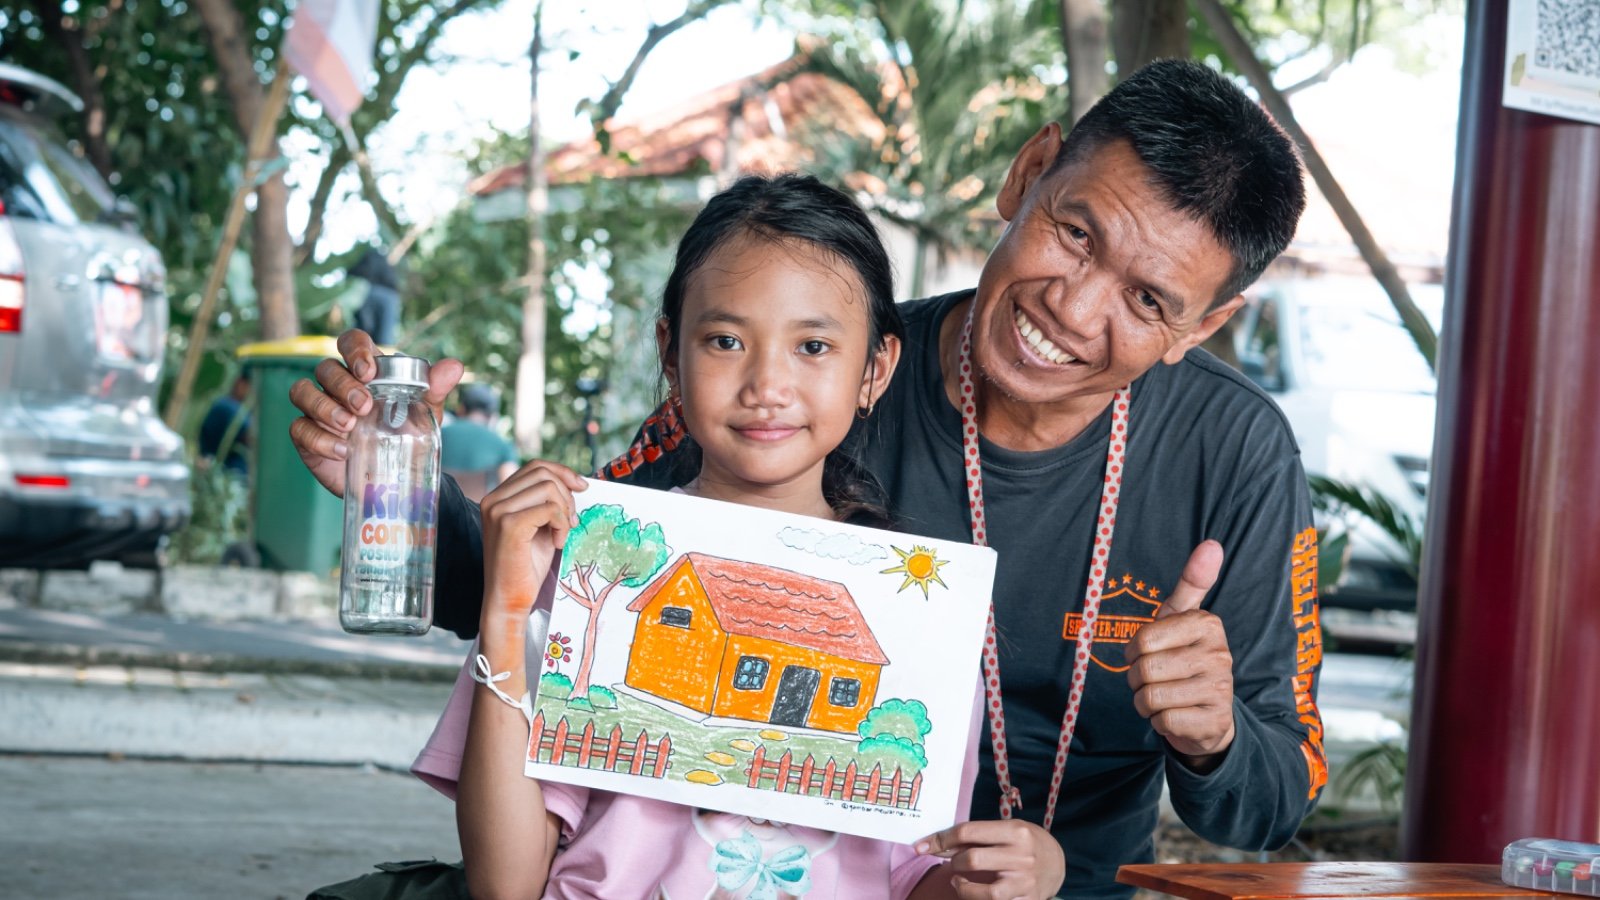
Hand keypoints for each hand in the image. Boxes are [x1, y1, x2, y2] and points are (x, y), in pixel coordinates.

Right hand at [288, 329, 463, 495]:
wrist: (396, 477)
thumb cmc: (405, 434)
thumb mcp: (425, 412)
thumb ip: (435, 388)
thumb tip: (455, 366)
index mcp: (364, 370)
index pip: (350, 341)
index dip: (354, 350)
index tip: (368, 371)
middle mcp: (336, 385)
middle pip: (325, 368)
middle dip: (342, 385)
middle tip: (364, 407)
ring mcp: (318, 409)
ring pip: (302, 392)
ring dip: (324, 407)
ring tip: (350, 426)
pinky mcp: (307, 436)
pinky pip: (299, 429)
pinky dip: (319, 438)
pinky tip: (342, 450)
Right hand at [479, 460, 587, 629]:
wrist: (509, 599)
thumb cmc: (526, 566)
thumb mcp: (539, 526)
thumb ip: (547, 502)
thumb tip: (576, 481)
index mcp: (498, 497)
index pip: (535, 467)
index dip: (562, 472)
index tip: (582, 487)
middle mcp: (493, 500)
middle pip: (543, 473)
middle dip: (566, 494)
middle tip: (570, 521)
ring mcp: (498, 511)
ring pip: (548, 488)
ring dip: (564, 511)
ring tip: (562, 534)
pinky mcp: (509, 525)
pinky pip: (550, 509)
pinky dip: (561, 524)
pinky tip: (556, 543)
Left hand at [917, 819, 1064, 898]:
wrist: (1057, 863)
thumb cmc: (1024, 842)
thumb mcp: (1006, 830)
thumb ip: (977, 837)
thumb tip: (939, 844)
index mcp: (1015, 831)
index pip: (968, 832)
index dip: (940, 839)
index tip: (920, 846)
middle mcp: (1022, 856)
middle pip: (972, 860)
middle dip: (953, 861)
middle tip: (951, 863)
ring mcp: (1025, 882)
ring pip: (985, 893)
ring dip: (963, 889)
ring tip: (958, 882)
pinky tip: (973, 894)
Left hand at [1124, 539, 1235, 767]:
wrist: (1210, 715)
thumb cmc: (1186, 658)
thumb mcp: (1183, 619)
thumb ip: (1193, 582)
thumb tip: (1212, 544)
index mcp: (1208, 625)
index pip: (1143, 640)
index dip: (1134, 652)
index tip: (1146, 654)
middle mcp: (1219, 656)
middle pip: (1145, 671)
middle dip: (1137, 681)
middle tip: (1154, 680)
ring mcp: (1220, 691)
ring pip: (1151, 698)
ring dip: (1146, 703)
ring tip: (1164, 697)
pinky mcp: (1215, 722)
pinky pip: (1163, 722)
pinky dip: (1159, 722)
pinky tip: (1176, 715)